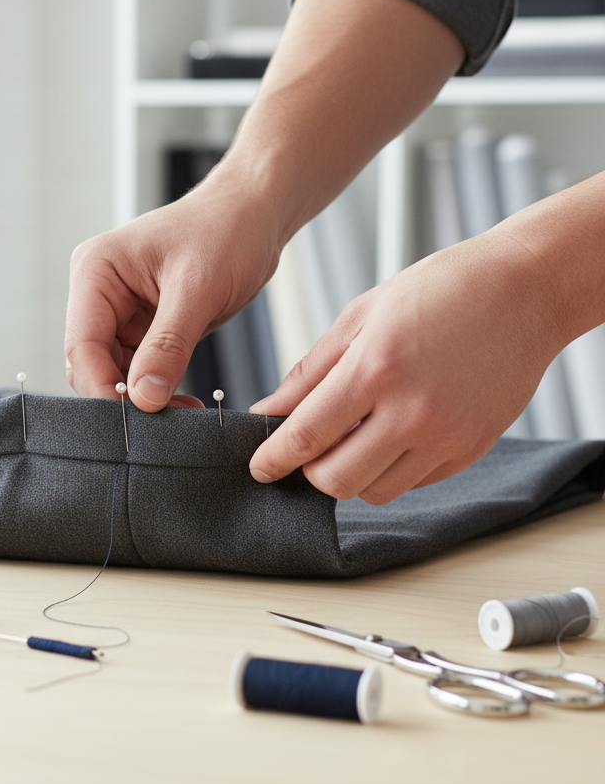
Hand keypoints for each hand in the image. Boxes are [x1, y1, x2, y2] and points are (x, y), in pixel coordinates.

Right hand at [65, 169, 280, 410]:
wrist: (254, 214)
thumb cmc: (226, 230)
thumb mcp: (198, 289)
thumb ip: (167, 346)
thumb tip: (143, 398)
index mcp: (96, 271)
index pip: (82, 345)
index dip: (103, 387)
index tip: (136, 420)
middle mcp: (99, 292)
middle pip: (91, 364)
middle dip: (124, 396)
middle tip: (167, 422)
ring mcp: (118, 311)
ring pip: (113, 373)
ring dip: (143, 398)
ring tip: (185, 412)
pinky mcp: (142, 327)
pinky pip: (138, 370)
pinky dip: (157, 390)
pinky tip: (185, 402)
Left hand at [247, 229, 569, 503]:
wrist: (524, 292)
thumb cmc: (440, 291)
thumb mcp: (360, 316)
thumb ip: (310, 372)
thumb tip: (270, 410)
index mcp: (375, 369)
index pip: (306, 436)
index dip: (273, 459)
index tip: (259, 467)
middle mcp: (412, 411)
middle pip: (336, 480)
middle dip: (310, 471)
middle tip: (307, 447)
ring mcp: (446, 437)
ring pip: (374, 491)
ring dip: (350, 472)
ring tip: (352, 435)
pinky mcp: (470, 450)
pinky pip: (412, 483)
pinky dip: (389, 468)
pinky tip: (389, 432)